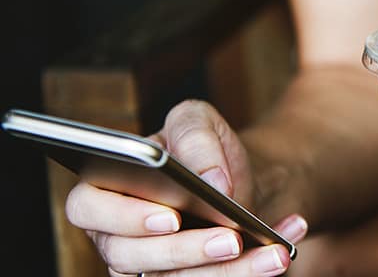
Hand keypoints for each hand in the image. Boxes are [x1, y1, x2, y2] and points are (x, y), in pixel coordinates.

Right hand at [65, 100, 308, 275]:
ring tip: (275, 253)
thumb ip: (196, 138)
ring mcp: (149, 267)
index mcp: (105, 189)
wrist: (238, 179)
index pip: (87, 208)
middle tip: (230, 239)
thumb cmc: (204, 150)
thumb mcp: (198, 121)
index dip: (123, 216)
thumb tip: (212, 181)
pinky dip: (253, 269)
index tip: (171, 216)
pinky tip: (283, 249)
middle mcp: (118, 236)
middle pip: (131, 257)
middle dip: (185, 250)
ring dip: (231, 271)